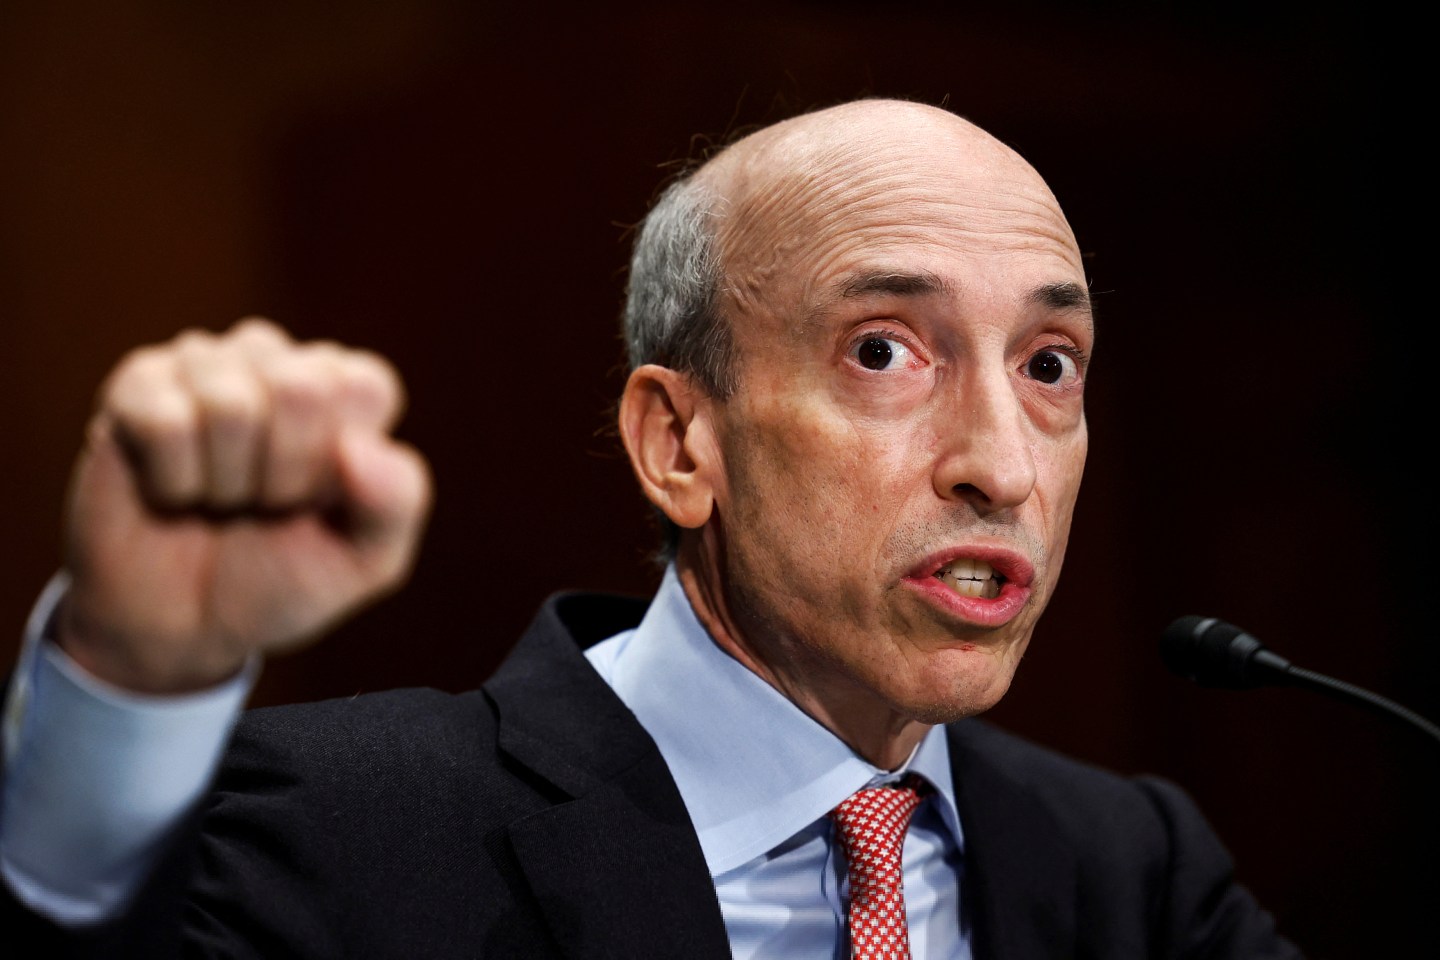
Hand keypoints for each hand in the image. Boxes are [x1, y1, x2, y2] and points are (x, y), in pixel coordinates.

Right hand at [57, 318, 432, 693]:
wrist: (184, 627)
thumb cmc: (282, 578)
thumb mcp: (365, 561)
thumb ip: (396, 503)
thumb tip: (358, 445)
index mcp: (347, 389)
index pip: (365, 385)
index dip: (340, 463)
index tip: (319, 500)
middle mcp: (279, 361)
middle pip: (301, 386)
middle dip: (285, 472)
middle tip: (265, 504)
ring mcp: (206, 364)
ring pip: (230, 403)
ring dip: (226, 481)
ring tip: (220, 499)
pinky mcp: (138, 383)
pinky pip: (165, 419)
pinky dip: (173, 480)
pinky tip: (173, 490)